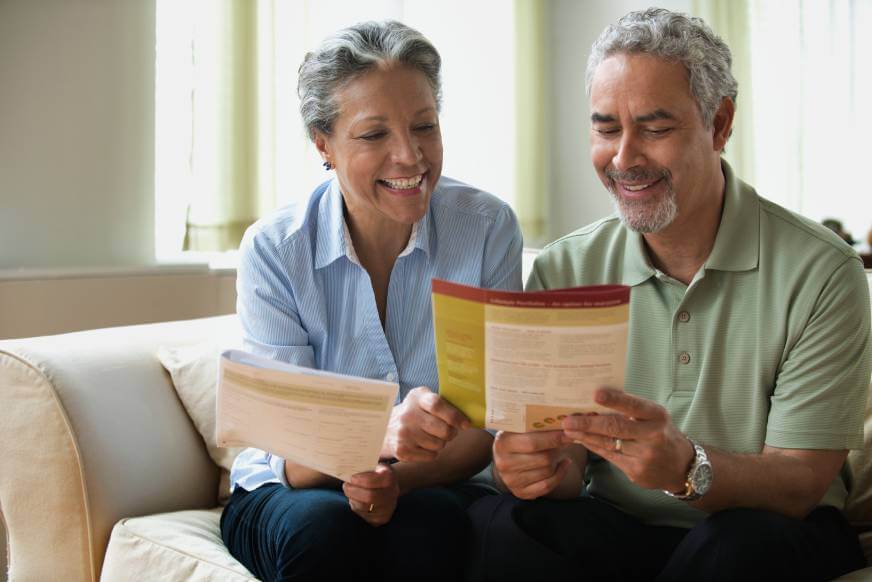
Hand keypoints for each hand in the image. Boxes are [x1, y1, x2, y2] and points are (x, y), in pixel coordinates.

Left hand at [343, 464, 399, 526]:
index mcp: (390, 477)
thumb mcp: (372, 463)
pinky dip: (356, 507)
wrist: (389, 485)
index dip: (360, 480)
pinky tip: (357, 500)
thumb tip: (345, 463)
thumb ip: (362, 463)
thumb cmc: (375, 471)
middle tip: (345, 486)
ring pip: (363, 507)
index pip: (373, 481)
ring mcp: (388, 507)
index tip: (351, 477)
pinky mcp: (382, 518)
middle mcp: (392, 493)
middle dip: (353, 492)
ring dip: (353, 499)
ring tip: (351, 492)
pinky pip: (364, 516)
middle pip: (369, 497)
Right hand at [381, 387, 469, 461]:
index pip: (438, 405)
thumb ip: (444, 403)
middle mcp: (408, 415)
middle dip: (452, 433)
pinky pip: (431, 456)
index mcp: (417, 398)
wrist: (385, 428)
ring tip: (432, 436)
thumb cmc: (414, 412)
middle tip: (449, 431)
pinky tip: (423, 445)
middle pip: (444, 430)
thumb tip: (468, 417)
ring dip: (441, 443)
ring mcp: (403, 433)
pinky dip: (432, 453)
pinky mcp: (402, 450)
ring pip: (439, 445)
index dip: (455, 416)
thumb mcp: (424, 400)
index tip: (466, 424)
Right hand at [493, 430, 573, 498]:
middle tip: (566, 441)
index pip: (532, 443)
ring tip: (560, 451)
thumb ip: (534, 424)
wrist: (505, 457)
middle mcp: (504, 463)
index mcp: (502, 443)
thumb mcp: (519, 428)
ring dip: (558, 461)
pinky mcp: (520, 492)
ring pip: (547, 472)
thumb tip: (562, 421)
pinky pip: (547, 486)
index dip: (553, 438)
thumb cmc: (516, 437)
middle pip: (543, 459)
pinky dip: (560, 475)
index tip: (568, 432)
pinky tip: (563, 464)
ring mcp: (511, 480)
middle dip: (558, 449)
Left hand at [561, 388, 692, 491]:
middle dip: (588, 424)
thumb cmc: (660, 433)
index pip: (634, 405)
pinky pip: (609, 456)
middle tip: (568, 420)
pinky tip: (581, 440)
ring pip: (608, 444)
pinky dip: (593, 446)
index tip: (595, 394)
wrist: (681, 466)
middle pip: (615, 428)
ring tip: (568, 429)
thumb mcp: (653, 416)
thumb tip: (596, 398)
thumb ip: (630, 408)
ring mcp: (644, 456)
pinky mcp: (636, 472)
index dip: (615, 400)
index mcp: (657, 416)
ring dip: (585, 436)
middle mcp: (652, 435)